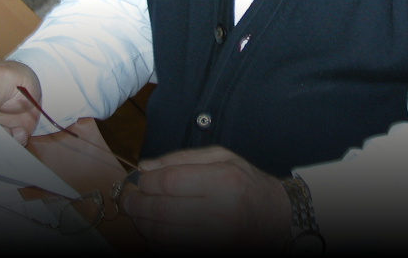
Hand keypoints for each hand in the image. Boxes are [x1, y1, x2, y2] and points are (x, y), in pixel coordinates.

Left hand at [122, 146, 290, 249]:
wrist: (278, 219)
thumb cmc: (248, 185)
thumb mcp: (223, 158)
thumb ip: (181, 159)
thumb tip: (145, 168)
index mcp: (223, 181)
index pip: (168, 182)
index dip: (145, 182)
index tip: (139, 181)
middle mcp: (221, 212)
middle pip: (162, 211)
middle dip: (137, 205)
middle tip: (129, 200)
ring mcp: (216, 239)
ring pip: (162, 235)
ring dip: (143, 225)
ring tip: (139, 215)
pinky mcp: (211, 253)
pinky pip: (171, 250)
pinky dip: (156, 241)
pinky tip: (156, 231)